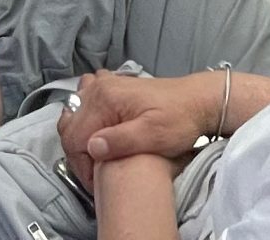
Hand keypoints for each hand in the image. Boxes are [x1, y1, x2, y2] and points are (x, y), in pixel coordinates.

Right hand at [61, 70, 215, 176]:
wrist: (198, 101)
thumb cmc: (180, 120)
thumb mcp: (154, 135)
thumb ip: (121, 140)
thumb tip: (92, 148)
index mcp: (106, 98)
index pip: (76, 137)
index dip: (83, 166)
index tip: (97, 183)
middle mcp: (99, 88)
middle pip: (71, 127)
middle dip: (79, 155)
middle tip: (97, 175)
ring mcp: (104, 86)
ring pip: (75, 116)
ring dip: (80, 138)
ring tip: (97, 158)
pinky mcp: (112, 89)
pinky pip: (86, 103)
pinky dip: (86, 120)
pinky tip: (98, 132)